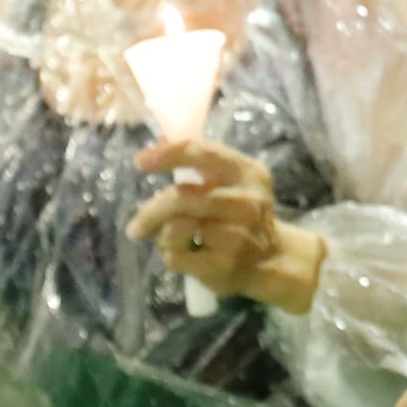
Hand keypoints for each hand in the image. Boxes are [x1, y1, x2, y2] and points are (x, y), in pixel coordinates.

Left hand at [129, 136, 325, 311]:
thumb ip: (201, 163)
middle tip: (135, 227)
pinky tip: (185, 256)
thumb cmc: (241, 215)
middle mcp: (246, 201)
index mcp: (247, 172)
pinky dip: (171, 256)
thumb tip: (159, 142)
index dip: (167, 155)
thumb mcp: (233, 182)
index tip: (140, 162)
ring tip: (169, 240)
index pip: (202, 152)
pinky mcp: (223, 265)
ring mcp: (237, 235)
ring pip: (175, 228)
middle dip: (151, 211)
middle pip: (181, 197)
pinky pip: (175, 257)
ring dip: (162, 236)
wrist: (271, 260)